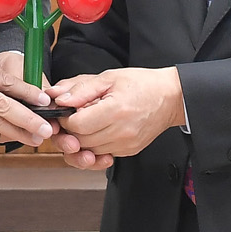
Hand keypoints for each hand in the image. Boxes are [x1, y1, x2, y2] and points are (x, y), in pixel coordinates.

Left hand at [52, 67, 184, 159]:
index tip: (68, 109)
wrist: (169, 98)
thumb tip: (60, 100)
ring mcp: (125, 145)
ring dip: (82, 139)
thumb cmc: (142, 84)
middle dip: (71, 129)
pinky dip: (95, 144)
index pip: (77, 125)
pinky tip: (99, 130)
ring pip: (89, 150)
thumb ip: (82, 89)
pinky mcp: (128, 151)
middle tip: (74, 115)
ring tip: (88, 122)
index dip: (66, 117)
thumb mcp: (109, 77)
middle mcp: (121, 132)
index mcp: (115, 111)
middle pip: (80, 140)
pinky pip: (102, 153)